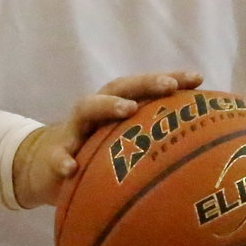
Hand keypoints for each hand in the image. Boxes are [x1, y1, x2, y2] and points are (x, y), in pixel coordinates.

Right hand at [12, 71, 203, 207]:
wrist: (45, 165)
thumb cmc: (95, 152)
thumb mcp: (123, 143)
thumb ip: (152, 140)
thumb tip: (200, 148)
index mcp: (117, 106)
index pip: (146, 87)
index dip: (171, 79)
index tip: (198, 78)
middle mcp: (97, 111)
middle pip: (120, 88)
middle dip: (146, 84)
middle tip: (170, 86)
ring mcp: (75, 130)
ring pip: (87, 108)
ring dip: (108, 105)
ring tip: (128, 109)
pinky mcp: (55, 154)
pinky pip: (58, 155)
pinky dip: (64, 159)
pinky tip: (71, 167)